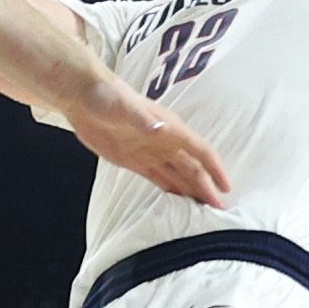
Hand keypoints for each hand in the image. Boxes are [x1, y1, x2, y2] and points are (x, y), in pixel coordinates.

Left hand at [54, 70, 236, 205]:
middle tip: (219, 211)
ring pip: (177, 176)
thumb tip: (162, 131)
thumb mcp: (126, 107)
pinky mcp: (134, 160)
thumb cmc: (107, 96)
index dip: (215, 169)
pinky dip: (170, 191)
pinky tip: (178, 201)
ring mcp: (150, 152)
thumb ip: (144, 120)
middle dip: (207, 188)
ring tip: (204, 211)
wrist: (83, 96)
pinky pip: (158, 179)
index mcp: (170, 128)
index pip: (200, 151)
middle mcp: (165, 142)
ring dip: (191, 192)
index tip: (226, 188)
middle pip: (192, 168)